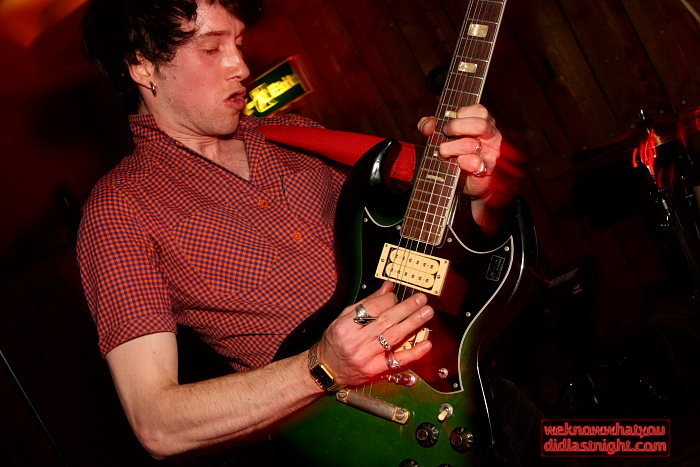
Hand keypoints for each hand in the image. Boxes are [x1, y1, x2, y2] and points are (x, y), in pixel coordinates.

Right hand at [317, 282, 432, 386]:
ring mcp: (366, 357)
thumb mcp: (343, 318)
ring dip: (413, 324)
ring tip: (426, 313)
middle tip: (421, 299)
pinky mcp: (375, 370)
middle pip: (386, 321)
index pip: (372, 308)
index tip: (396, 296)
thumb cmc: (335, 342)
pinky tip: (426, 343)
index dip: (388, 300)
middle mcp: (356, 341)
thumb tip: (387, 288)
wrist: (326, 369)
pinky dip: (414, 352)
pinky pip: (397, 360)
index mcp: (346, 326)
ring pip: (394, 337)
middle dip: (406, 308)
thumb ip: (367, 303)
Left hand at [418, 104, 500, 198]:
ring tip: (444, 153)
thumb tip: (427, 124)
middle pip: (479, 124)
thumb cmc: (454, 154)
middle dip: (456, 127)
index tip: (449, 122)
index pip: (479, 110)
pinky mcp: (487, 169)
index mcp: (484, 123)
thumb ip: (430, 126)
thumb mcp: (440, 136)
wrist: (461, 183)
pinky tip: (458, 163)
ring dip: (452, 148)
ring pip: (472, 144)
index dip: (461, 114)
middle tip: (445, 134)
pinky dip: (462, 162)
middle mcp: (491, 136)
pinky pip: (474, 163)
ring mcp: (492, 153)